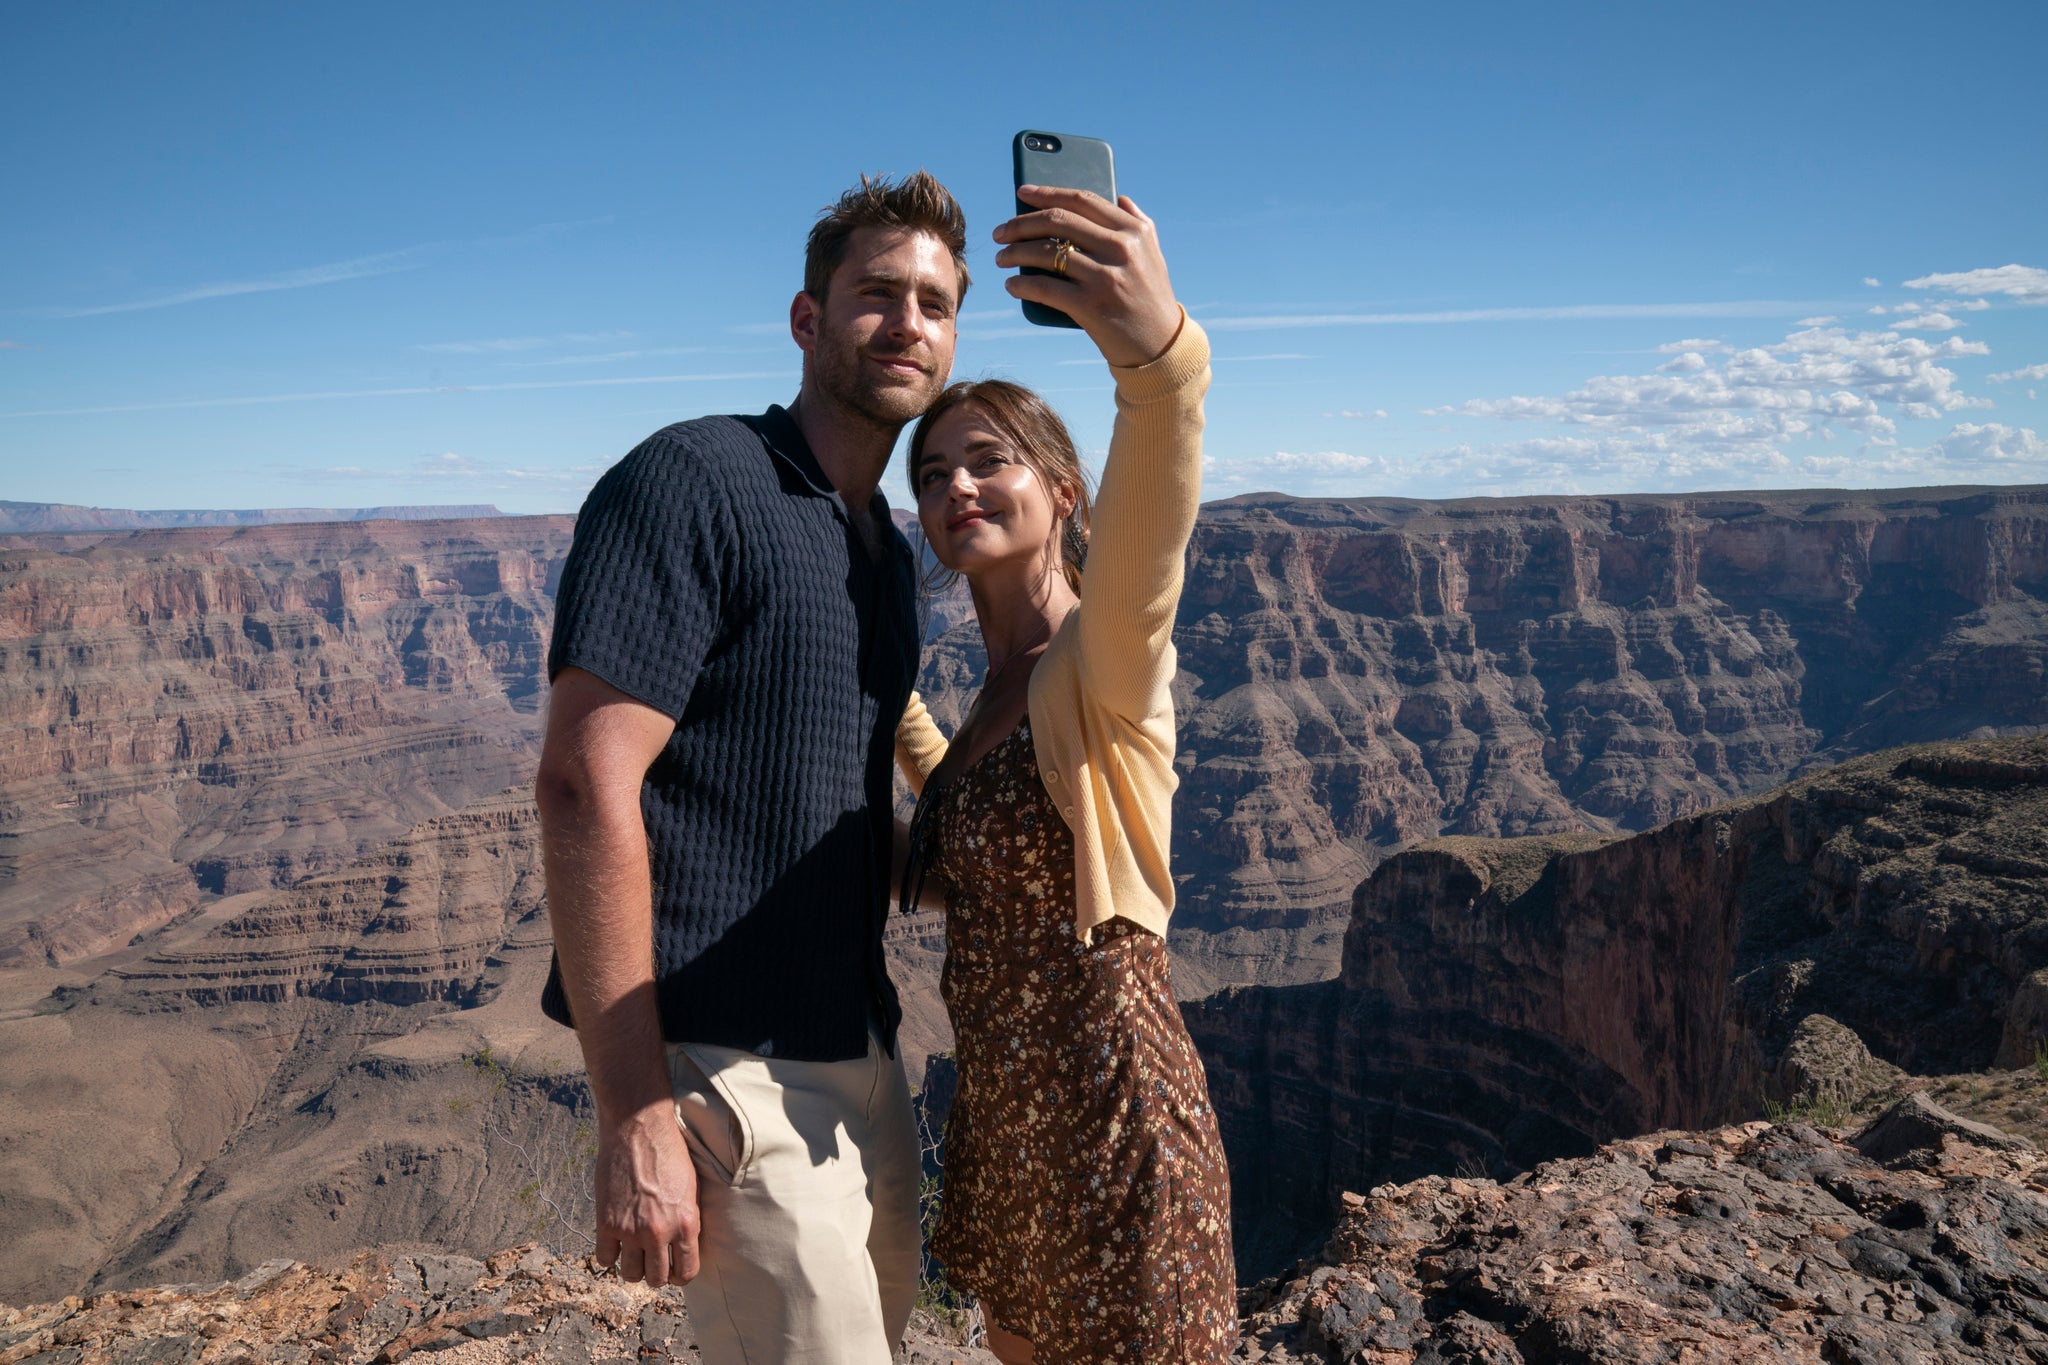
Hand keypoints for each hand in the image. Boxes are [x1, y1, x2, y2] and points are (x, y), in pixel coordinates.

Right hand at [593, 1104, 700, 1285]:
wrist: (639, 1128)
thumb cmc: (670, 1153)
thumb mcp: (691, 1188)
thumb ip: (688, 1221)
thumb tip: (684, 1247)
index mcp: (686, 1223)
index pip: (686, 1272)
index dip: (680, 1274)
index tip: (674, 1269)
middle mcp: (659, 1232)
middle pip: (656, 1279)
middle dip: (656, 1273)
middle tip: (653, 1260)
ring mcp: (631, 1229)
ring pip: (630, 1274)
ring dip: (632, 1267)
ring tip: (634, 1252)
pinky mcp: (606, 1222)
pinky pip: (604, 1258)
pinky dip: (609, 1255)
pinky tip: (615, 1242)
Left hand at [995, 186, 1182, 367]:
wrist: (1161, 346)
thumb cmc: (1151, 298)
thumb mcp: (1153, 254)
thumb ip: (1139, 222)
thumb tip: (1119, 196)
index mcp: (1134, 231)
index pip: (1082, 200)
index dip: (1047, 193)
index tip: (1022, 192)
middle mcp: (1121, 249)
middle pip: (1057, 222)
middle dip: (1020, 224)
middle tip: (1001, 232)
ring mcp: (1105, 277)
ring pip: (1046, 253)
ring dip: (1014, 253)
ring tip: (1001, 258)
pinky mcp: (1091, 306)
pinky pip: (1045, 289)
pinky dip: (1022, 285)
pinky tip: (1011, 285)